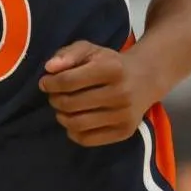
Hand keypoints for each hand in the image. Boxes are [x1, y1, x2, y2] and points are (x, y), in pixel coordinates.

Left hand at [39, 40, 155, 146]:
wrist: (145, 79)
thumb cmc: (111, 63)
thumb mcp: (90, 50)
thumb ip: (68, 54)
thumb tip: (49, 68)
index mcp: (111, 68)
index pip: (69, 81)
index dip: (50, 83)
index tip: (45, 83)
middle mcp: (121, 92)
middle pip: (71, 103)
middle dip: (55, 100)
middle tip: (54, 96)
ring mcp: (124, 114)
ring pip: (78, 124)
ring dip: (62, 117)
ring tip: (62, 109)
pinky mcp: (125, 131)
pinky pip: (89, 139)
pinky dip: (73, 132)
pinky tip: (74, 121)